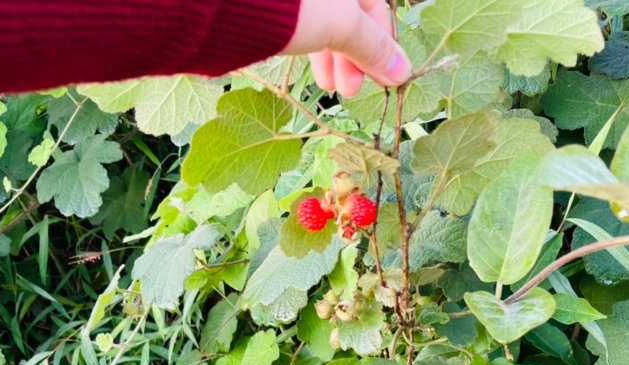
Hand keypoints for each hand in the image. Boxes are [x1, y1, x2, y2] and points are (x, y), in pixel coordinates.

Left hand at [281, 0, 411, 97]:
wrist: (225, 4)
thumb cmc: (292, 7)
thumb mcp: (341, 26)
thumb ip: (373, 48)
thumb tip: (402, 72)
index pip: (374, 7)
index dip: (382, 44)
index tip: (384, 78)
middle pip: (348, 17)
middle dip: (352, 57)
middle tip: (350, 91)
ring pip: (323, 22)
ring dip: (331, 59)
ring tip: (328, 88)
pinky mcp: (275, 5)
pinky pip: (301, 23)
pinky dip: (310, 46)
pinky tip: (311, 70)